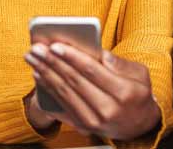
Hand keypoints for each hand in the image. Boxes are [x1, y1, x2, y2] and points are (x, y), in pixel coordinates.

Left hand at [25, 43, 160, 139]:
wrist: (139, 126)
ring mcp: (93, 121)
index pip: (92, 71)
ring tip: (33, 58)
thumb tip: (99, 52)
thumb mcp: (140, 74)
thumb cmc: (138, 94)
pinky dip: (47, 89)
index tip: (55, 45)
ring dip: (45, 74)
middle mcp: (106, 109)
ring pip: (64, 93)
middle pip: (74, 82)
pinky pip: (61, 105)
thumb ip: (119, 63)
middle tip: (36, 49)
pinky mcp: (82, 126)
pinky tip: (39, 75)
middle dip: (52, 63)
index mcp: (123, 92)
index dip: (72, 57)